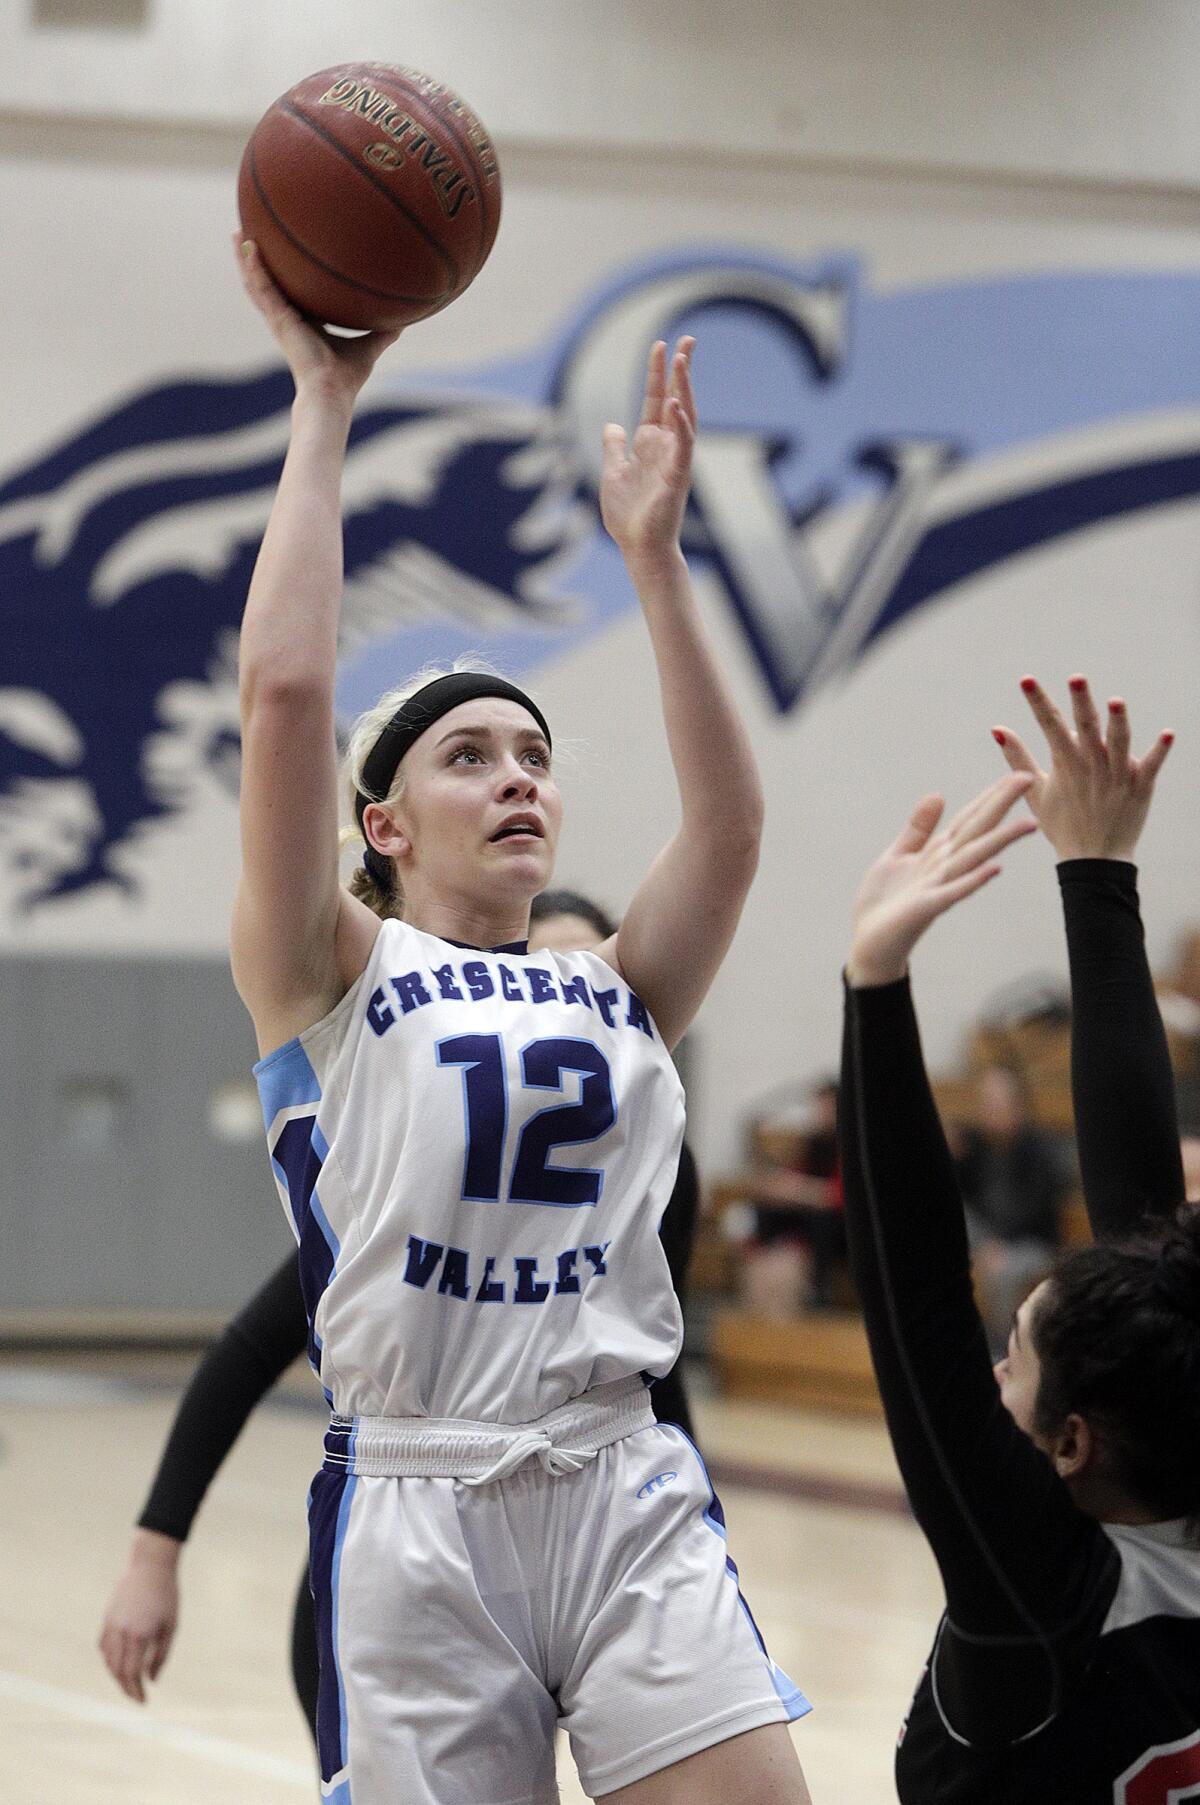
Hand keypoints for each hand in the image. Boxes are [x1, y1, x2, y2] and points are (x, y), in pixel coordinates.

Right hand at [98, 1530, 180, 1702]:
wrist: (150, 1565)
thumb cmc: (166, 1595)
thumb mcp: (171, 1626)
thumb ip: (161, 1655)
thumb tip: (152, 1680)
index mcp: (138, 1634)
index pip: (131, 1673)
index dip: (135, 1691)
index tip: (143, 1701)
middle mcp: (121, 1632)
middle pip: (116, 1671)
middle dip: (125, 1687)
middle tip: (136, 1696)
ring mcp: (111, 1624)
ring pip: (107, 1660)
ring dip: (116, 1674)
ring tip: (130, 1682)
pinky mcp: (107, 1617)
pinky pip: (103, 1645)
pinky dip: (110, 1658)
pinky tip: (120, 1662)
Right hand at [234, 236, 399, 408]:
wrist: (331, 391)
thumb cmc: (346, 376)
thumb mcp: (369, 345)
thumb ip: (383, 331)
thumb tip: (406, 320)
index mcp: (304, 323)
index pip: (291, 293)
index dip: (285, 275)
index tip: (283, 254)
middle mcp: (287, 318)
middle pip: (267, 284)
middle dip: (257, 262)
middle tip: (248, 235)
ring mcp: (279, 318)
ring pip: (256, 283)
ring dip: (246, 259)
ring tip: (237, 234)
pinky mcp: (277, 319)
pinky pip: (261, 288)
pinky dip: (253, 268)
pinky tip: (248, 246)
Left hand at [600, 337, 696, 564]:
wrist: (639, 547)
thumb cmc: (628, 516)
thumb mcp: (612, 473)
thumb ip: (614, 448)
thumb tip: (612, 426)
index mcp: (649, 444)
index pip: (656, 400)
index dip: (658, 374)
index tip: (661, 345)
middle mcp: (666, 446)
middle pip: (677, 399)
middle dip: (681, 370)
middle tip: (688, 339)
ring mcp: (675, 459)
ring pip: (685, 416)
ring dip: (684, 388)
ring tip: (682, 360)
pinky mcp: (678, 476)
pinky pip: (683, 445)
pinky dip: (681, 424)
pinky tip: (676, 404)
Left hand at [847, 774, 1035, 986]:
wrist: (869, 944)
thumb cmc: (884, 903)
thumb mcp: (897, 856)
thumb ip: (918, 829)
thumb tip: (937, 795)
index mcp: (938, 852)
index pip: (970, 818)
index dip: (991, 795)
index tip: (1017, 773)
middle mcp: (944, 866)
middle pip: (978, 830)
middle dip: (1001, 805)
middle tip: (1030, 778)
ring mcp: (938, 887)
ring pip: (974, 858)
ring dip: (1000, 841)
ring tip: (1029, 823)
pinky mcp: (926, 908)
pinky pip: (953, 892)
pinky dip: (973, 880)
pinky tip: (995, 869)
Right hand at [992, 674, 1172, 861]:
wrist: (1093, 860)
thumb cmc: (1062, 825)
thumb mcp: (1034, 791)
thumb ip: (1017, 758)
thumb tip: (998, 730)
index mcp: (1065, 764)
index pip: (1049, 726)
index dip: (1037, 702)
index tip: (1026, 680)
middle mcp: (1091, 766)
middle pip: (1086, 729)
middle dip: (1081, 703)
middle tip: (1076, 679)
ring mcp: (1117, 776)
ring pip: (1118, 745)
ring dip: (1118, 724)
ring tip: (1115, 702)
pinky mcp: (1140, 787)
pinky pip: (1151, 767)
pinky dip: (1159, 751)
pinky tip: (1168, 735)